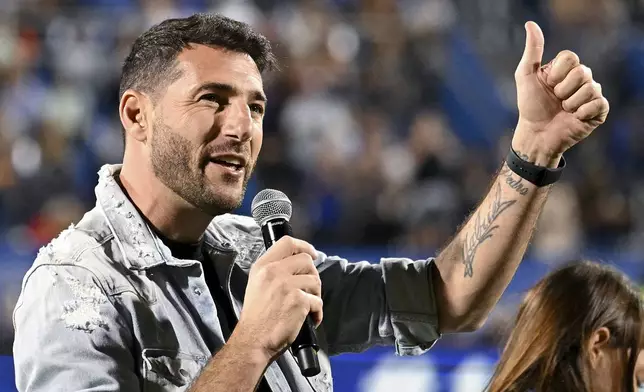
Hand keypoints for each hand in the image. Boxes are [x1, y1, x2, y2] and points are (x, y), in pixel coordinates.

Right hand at [230, 236, 321, 361]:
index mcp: (263, 266)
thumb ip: (273, 271)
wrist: (253, 340)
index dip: (304, 246)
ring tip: (308, 306)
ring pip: (315, 280)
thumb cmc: (256, 317)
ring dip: (316, 294)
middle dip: (312, 274)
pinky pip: (317, 301)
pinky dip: (317, 312)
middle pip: (306, 260)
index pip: (287, 242)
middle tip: (309, 289)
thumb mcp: (256, 285)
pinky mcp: (298, 300)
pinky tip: (310, 319)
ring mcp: (287, 285)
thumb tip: (297, 265)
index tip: (312, 254)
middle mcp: (274, 272)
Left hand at [512, 21, 609, 166]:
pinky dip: (582, 112)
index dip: (557, 73)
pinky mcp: (598, 111)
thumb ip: (532, 50)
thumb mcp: (525, 75)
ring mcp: (591, 94)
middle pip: (583, 72)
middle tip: (555, 100)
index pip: (571, 57)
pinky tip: (574, 117)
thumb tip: (530, 24)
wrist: (536, 133)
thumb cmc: (529, 105)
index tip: (547, 84)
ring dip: (571, 103)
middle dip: (563, 89)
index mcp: (566, 69)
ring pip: (590, 88)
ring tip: (564, 110)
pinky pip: (599, 103)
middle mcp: (581, 79)